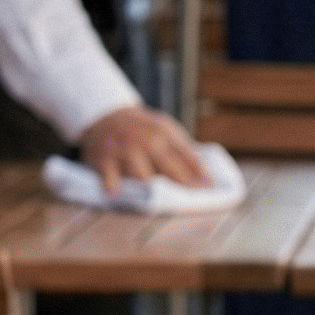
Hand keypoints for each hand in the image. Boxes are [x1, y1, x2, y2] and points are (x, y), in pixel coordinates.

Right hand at [77, 105, 210, 194]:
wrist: (105, 116)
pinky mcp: (103, 161)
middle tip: (196, 198)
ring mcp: (124, 151)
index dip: (201, 175)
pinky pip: (111, 180)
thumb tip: (204, 174)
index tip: (211, 188)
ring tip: (158, 197)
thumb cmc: (142, 129)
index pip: (188, 156)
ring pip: (142, 178)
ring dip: (151, 189)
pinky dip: (114, 188)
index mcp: (164, 132)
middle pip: (170, 170)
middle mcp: (145, 141)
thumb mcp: (164, 129)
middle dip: (186, 186)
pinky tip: (117, 193)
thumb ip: (181, 149)